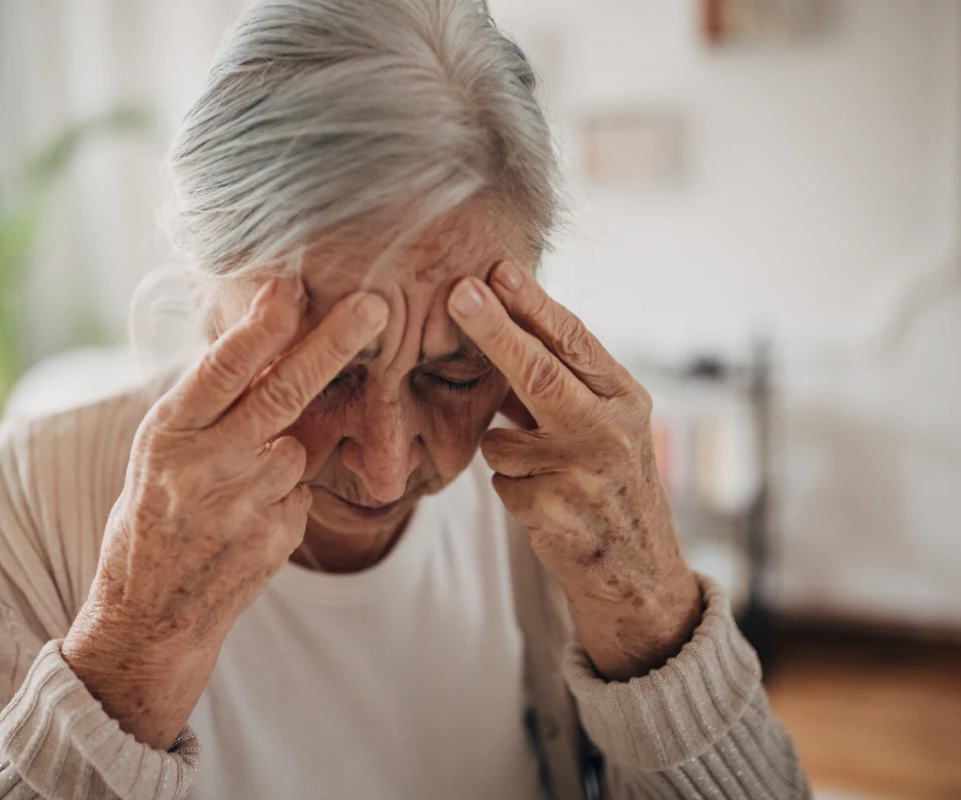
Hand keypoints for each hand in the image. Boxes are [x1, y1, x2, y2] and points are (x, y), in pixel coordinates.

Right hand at [62, 277, 388, 747]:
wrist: (151, 612)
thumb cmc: (153, 512)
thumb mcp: (159, 450)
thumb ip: (208, 404)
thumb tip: (266, 339)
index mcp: (168, 433)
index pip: (222, 368)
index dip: (260, 325)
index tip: (291, 285)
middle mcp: (208, 465)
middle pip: (282, 394)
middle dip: (331, 344)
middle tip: (373, 306)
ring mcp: (247, 504)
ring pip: (296, 446)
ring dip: (284, 447)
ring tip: (236, 482)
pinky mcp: (279, 535)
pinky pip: (300, 490)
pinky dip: (285, 491)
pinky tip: (249, 516)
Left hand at [448, 262, 700, 681]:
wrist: (639, 576)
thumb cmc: (612, 486)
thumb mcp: (608, 426)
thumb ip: (565, 384)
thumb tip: (502, 326)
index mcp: (626, 398)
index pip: (574, 340)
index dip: (533, 304)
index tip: (497, 270)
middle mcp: (611, 431)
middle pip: (538, 373)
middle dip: (493, 330)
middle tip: (457, 292)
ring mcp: (584, 475)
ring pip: (500, 439)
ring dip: (504, 452)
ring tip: (546, 475)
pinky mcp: (556, 514)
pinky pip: (500, 482)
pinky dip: (511, 490)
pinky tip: (546, 506)